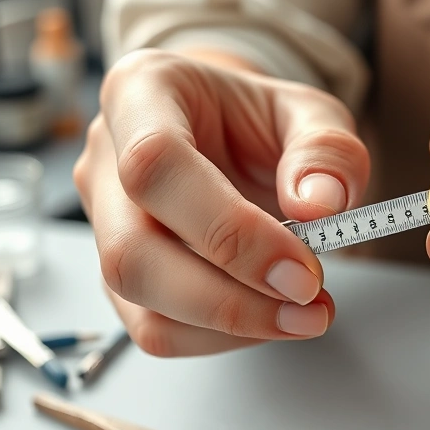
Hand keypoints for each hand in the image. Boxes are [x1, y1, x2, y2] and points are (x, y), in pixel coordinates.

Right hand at [74, 48, 369, 355]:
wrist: (228, 136)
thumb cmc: (258, 119)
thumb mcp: (309, 112)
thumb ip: (326, 149)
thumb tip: (321, 205)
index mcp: (140, 94)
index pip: (155, 165)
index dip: (229, 229)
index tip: (301, 268)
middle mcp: (104, 161)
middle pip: (132, 252)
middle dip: (228, 297)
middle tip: (310, 302)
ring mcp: (103, 224)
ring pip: (140, 301)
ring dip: (231, 325)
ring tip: (306, 313)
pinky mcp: (120, 277)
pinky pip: (156, 327)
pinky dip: (223, 336)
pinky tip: (272, 316)